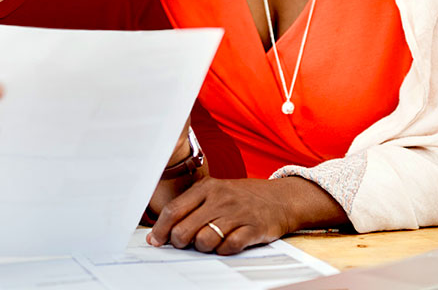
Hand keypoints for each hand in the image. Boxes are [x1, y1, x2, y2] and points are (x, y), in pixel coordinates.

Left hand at [146, 176, 345, 254]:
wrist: (281, 198)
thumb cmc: (241, 198)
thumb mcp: (215, 192)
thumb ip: (189, 208)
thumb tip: (158, 234)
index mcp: (206, 187)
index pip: (173, 210)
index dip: (160, 229)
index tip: (155, 241)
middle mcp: (220, 198)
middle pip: (184, 229)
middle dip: (180, 242)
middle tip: (185, 244)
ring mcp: (236, 213)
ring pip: (204, 240)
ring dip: (203, 247)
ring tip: (210, 242)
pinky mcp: (253, 228)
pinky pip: (228, 247)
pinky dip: (224, 250)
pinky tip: (227, 244)